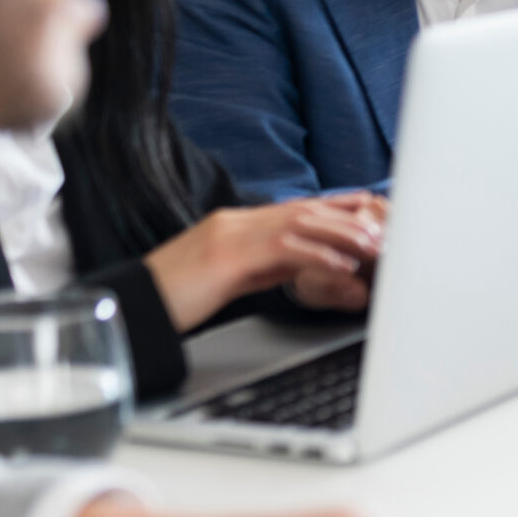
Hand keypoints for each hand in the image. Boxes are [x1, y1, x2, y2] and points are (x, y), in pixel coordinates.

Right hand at [144, 193, 386, 331]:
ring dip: (344, 235)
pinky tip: (342, 267)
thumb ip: (267, 265)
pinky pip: (282, 250)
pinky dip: (318, 257)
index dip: (338, 208)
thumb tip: (308, 267)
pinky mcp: (225, 258)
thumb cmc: (176, 298)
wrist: (130, 308)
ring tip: (376, 248)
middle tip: (387, 231)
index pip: (298, 208)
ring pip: (301, 224)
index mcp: (238, 224)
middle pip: (306, 210)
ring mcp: (230, 236)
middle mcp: (237, 222)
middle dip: (351, 220)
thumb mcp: (231, 276)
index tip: (372, 212)